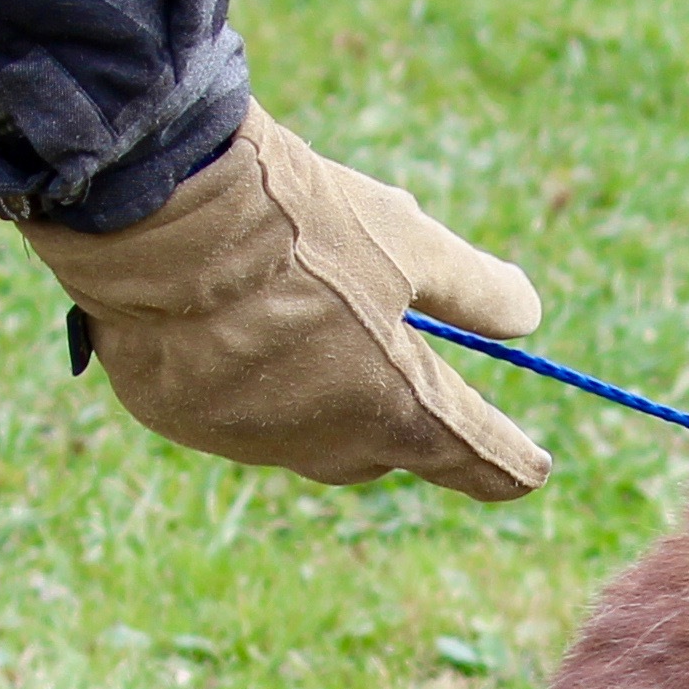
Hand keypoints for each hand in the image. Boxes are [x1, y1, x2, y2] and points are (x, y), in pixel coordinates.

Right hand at [21, 110, 550, 501]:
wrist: (157, 216)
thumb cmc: (299, 225)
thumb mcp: (408, 240)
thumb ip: (474, 289)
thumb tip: (526, 317)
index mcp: (397, 411)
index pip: (472, 456)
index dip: (506, 463)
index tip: (531, 472)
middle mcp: (326, 446)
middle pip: (383, 449)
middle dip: (400, 418)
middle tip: (402, 365)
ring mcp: (247, 439)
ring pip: (302, 432)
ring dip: (317, 394)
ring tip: (300, 316)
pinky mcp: (181, 418)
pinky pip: (229, 409)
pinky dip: (244, 377)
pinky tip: (225, 319)